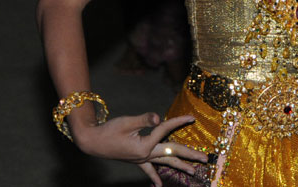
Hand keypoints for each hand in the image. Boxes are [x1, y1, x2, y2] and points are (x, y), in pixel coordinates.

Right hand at [70, 110, 207, 185]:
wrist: (92, 142)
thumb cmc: (109, 130)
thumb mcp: (127, 122)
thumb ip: (144, 119)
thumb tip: (159, 117)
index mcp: (145, 146)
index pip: (165, 131)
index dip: (178, 122)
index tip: (191, 118)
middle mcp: (145, 155)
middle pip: (172, 153)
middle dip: (189, 155)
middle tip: (205, 158)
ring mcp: (141, 159)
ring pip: (164, 163)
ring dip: (179, 167)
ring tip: (193, 172)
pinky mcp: (136, 160)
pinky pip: (148, 170)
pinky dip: (154, 177)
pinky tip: (159, 186)